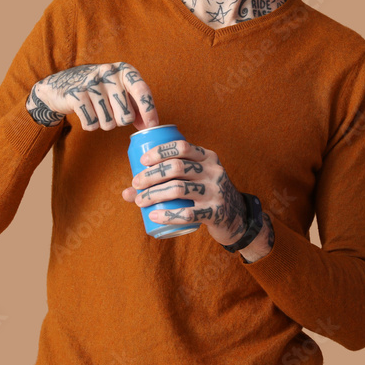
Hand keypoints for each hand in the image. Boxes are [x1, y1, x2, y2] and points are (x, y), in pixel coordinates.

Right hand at [26, 62, 158, 131]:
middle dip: (120, 121)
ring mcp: (91, 83)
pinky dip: (90, 124)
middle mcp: (109, 73)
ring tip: (97, 110)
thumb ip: (135, 108)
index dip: (149, 110)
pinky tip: (86, 112)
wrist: (63, 84)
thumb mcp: (119, 92)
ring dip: (104, 123)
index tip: (152, 125)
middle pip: (126, 116)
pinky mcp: (76, 95)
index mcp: (124, 70)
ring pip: (108, 123)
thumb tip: (149, 126)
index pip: (142, 90)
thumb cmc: (99, 90)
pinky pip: (92, 123)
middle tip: (111, 112)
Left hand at [120, 139, 248, 245]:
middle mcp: (213, 171)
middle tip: (136, 184)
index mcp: (208, 157)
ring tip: (139, 201)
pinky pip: (188, 213)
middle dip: (151, 175)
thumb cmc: (206, 194)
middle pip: (176, 167)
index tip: (142, 161)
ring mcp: (216, 192)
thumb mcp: (195, 180)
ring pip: (179, 189)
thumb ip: (167, 180)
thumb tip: (126, 192)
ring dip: (154, 194)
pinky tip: (153, 216)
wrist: (237, 217)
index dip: (159, 151)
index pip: (181, 147)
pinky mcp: (215, 213)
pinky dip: (167, 215)